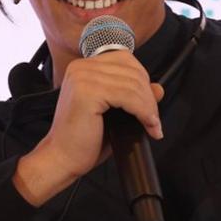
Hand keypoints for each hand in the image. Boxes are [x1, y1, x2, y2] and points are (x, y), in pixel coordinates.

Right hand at [12, 51, 164, 206]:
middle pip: (132, 71)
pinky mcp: (87, 92)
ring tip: (153, 126)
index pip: (126, 60)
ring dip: (149, 107)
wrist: (61, 160)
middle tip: (154, 120)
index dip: (143, 81)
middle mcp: (81, 67)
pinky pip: (128, 96)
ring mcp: (83, 77)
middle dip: (149, 96)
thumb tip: (158, 88)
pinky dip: (143, 111)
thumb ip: (134, 97)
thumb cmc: (83, 140)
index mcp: (84, 67)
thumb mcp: (115, 113)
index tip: (150, 106)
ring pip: (134, 84)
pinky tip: (147, 125)